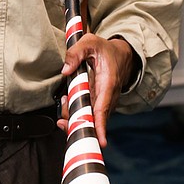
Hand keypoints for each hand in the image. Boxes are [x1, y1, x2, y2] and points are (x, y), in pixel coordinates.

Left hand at [58, 34, 134, 149]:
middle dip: (77, 123)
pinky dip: (75, 112)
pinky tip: (67, 101)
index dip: (100, 125)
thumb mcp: (90, 42)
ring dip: (73, 116)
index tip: (99, 141)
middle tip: (62, 121)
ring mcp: (104, 102)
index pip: (103, 108)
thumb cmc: (106, 50)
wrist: (121, 55)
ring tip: (65, 99)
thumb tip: (65, 70)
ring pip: (89, 118)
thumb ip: (76, 52)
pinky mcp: (99, 104)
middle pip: (93, 119)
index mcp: (108, 83)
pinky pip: (87, 114)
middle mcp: (108, 97)